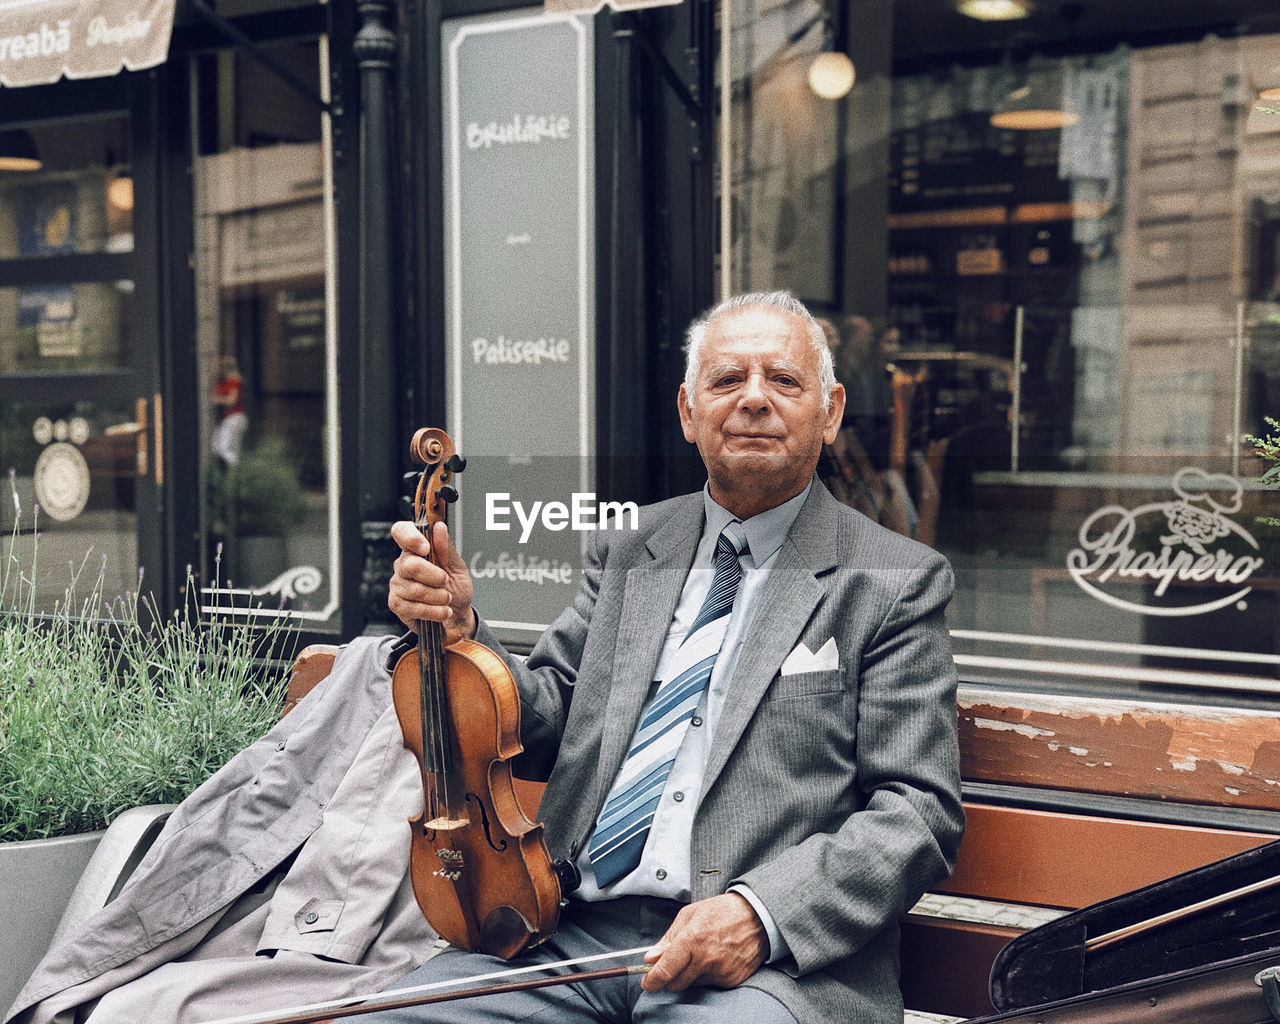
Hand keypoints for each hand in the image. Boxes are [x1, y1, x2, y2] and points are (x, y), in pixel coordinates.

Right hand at [388, 520, 476, 641]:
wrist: (457, 614)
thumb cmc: (455, 587)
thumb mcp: (457, 566)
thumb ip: (446, 548)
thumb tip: (439, 527)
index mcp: (416, 549)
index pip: (401, 532)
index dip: (410, 537)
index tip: (426, 548)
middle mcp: (403, 564)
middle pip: (410, 565)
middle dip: (435, 576)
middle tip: (446, 582)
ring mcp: (398, 584)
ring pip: (415, 590)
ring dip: (438, 597)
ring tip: (446, 598)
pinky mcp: (396, 604)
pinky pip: (413, 608)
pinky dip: (433, 611)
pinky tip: (442, 611)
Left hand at [641, 893, 768, 991]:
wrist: (757, 917)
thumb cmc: (722, 912)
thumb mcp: (690, 915)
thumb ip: (668, 938)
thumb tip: (651, 957)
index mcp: (692, 940)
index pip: (665, 971)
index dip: (652, 981)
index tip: (647, 983)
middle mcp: (705, 960)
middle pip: (676, 984)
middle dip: (671, 976)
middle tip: (675, 963)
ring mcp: (719, 972)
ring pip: (693, 984)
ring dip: (691, 974)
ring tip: (702, 952)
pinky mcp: (731, 980)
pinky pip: (710, 984)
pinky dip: (708, 974)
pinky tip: (715, 957)